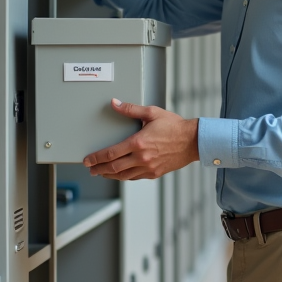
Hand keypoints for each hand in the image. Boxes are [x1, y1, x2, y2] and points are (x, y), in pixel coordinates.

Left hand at [84, 100, 199, 180]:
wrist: (193, 141)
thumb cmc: (175, 126)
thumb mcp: (152, 113)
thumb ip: (130, 109)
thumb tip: (115, 103)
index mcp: (138, 143)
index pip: (110, 153)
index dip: (96, 158)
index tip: (88, 160)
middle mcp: (141, 158)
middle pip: (113, 168)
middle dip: (99, 169)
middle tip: (91, 169)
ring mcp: (148, 167)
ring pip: (123, 176)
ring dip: (110, 175)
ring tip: (102, 173)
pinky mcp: (155, 173)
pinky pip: (135, 178)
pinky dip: (124, 177)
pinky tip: (121, 174)